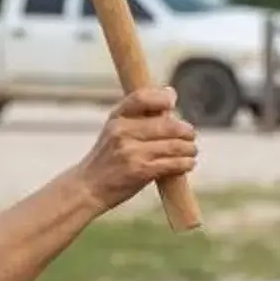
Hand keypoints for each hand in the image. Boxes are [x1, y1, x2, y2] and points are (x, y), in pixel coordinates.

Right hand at [77, 85, 200, 211]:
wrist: (87, 188)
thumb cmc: (106, 159)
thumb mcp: (114, 131)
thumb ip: (140, 115)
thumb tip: (171, 92)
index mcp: (116, 118)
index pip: (142, 97)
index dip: (161, 97)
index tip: (172, 102)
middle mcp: (122, 132)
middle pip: (168, 124)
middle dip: (186, 131)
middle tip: (190, 136)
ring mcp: (131, 152)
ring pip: (174, 145)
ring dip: (189, 149)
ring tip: (191, 151)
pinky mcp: (140, 171)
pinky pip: (173, 164)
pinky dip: (185, 163)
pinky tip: (187, 164)